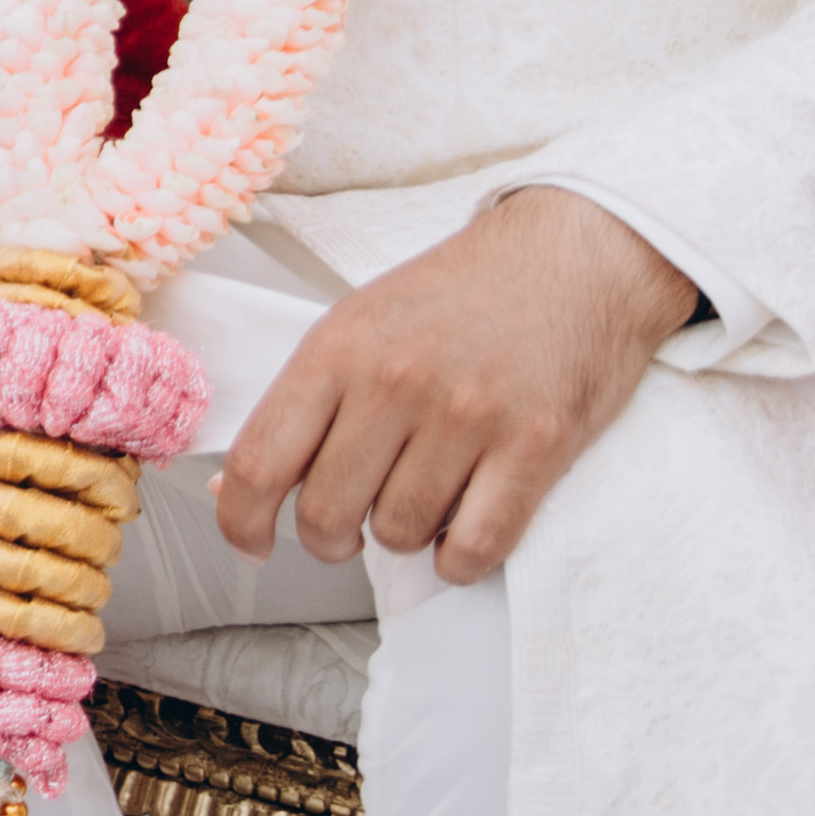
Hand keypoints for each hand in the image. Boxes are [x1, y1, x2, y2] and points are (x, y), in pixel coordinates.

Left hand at [212, 186, 701, 586]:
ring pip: (400, 533)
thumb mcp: (360, 323)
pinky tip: (463, 531)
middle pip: (326, 512)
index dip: (241, 522)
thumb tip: (237, 492)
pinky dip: (461, 559)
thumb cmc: (462, 294)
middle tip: (349, 526)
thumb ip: (304, 403)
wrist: (577, 256)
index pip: (259, 463)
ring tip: (422, 498)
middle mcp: (395, 381)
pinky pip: (476, 547)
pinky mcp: (537, 445)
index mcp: (338, 348)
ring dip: (404, 536)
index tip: (253, 543)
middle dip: (330, 538)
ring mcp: (468, 415)